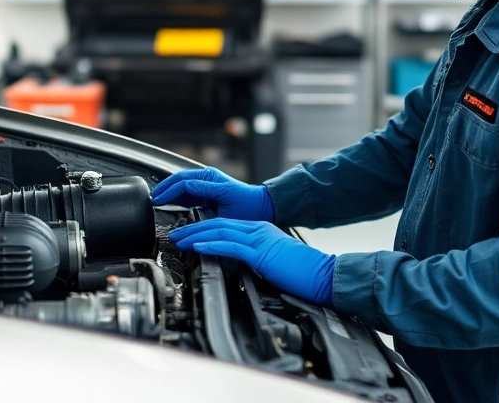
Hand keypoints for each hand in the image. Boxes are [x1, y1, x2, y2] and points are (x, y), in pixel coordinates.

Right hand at [149, 167, 275, 221]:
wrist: (263, 205)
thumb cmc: (249, 208)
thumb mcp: (225, 208)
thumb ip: (203, 204)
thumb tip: (185, 199)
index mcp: (211, 180)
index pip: (182, 183)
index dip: (168, 192)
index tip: (157, 201)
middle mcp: (208, 177)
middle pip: (178, 178)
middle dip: (163, 188)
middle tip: (151, 199)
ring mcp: (208, 181)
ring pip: (181, 182)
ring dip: (168, 190)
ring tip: (156, 199)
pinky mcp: (208, 187)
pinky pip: (187, 188)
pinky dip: (176, 194)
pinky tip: (169, 201)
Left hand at [170, 218, 335, 304]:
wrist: (323, 274)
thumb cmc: (301, 272)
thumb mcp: (272, 259)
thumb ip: (254, 256)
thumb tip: (237, 264)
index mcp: (259, 231)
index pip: (225, 224)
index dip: (202, 228)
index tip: (187, 235)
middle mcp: (257, 230)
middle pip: (217, 223)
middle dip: (193, 229)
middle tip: (175, 235)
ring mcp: (259, 239)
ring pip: (220, 231)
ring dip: (195, 235)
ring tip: (179, 240)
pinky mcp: (262, 252)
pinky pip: (232, 245)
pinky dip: (212, 244)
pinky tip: (198, 246)